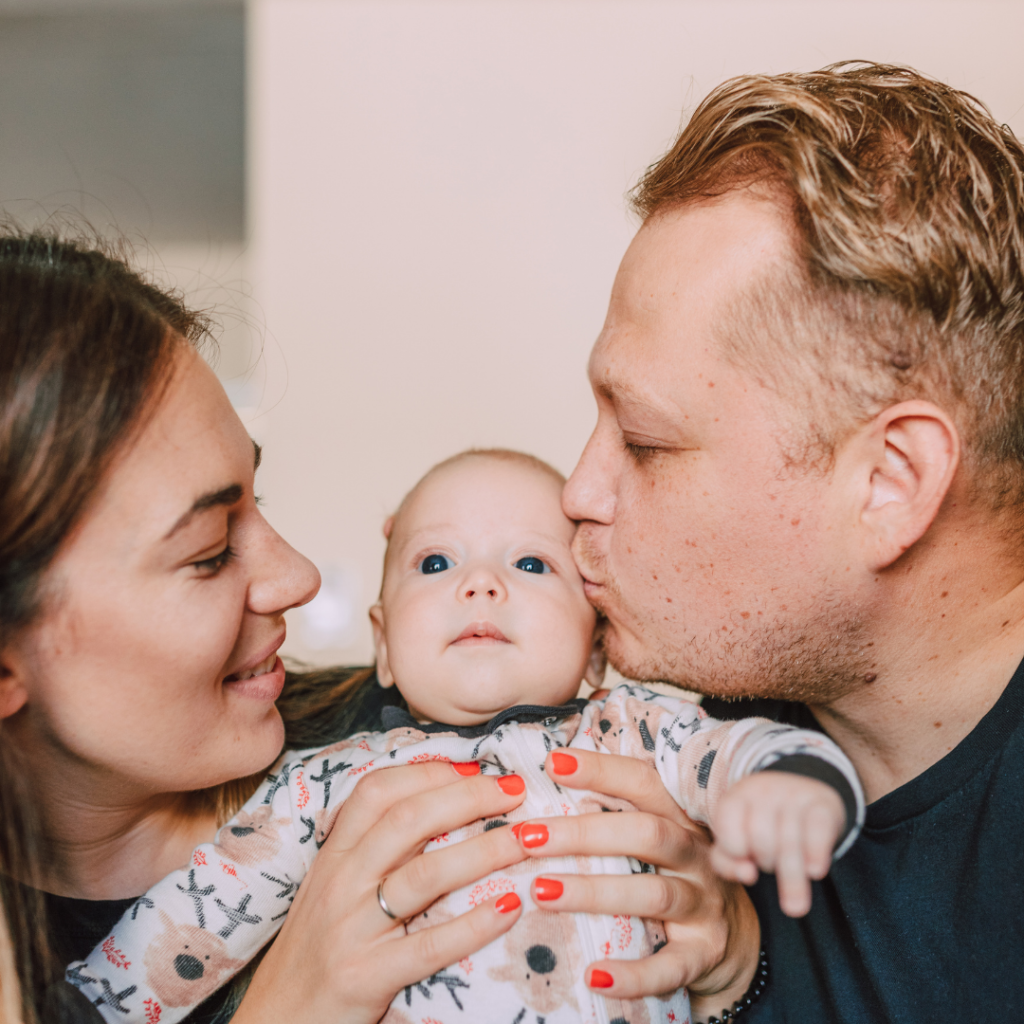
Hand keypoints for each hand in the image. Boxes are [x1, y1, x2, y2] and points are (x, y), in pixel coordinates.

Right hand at [233, 761, 526, 1023]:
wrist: (273, 1023)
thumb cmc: (315, 950)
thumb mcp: (333, 888)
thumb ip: (374, 850)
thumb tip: (441, 807)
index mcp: (334, 855)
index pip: (378, 791)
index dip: (430, 773)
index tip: (477, 768)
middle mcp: (340, 882)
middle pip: (409, 820)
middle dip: (468, 797)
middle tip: (516, 790)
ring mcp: (351, 929)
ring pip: (424, 874)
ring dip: (483, 851)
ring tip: (526, 839)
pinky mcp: (365, 977)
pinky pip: (429, 946)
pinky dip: (474, 924)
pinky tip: (510, 907)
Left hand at [515, 749, 760, 1022]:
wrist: (734, 937)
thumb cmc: (672, 871)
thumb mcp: (655, 834)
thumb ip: (614, 810)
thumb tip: (545, 775)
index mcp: (679, 816)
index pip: (642, 783)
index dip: (601, 770)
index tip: (552, 762)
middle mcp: (696, 854)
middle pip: (645, 834)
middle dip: (583, 833)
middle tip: (528, 837)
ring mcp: (703, 904)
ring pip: (653, 895)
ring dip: (594, 892)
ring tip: (541, 892)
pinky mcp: (704, 953)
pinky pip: (670, 967)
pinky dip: (633, 974)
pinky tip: (593, 976)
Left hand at [710, 771, 844, 916]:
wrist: (806, 794)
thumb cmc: (763, 825)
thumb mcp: (737, 837)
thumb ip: (726, 861)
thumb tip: (748, 876)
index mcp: (738, 795)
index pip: (729, 830)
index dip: (736, 853)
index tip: (746, 858)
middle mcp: (766, 790)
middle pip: (762, 840)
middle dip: (766, 863)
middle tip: (771, 866)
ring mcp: (795, 795)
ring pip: (790, 841)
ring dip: (791, 878)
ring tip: (795, 905)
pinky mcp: (823, 804)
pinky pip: (818, 831)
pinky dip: (815, 854)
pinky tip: (815, 872)